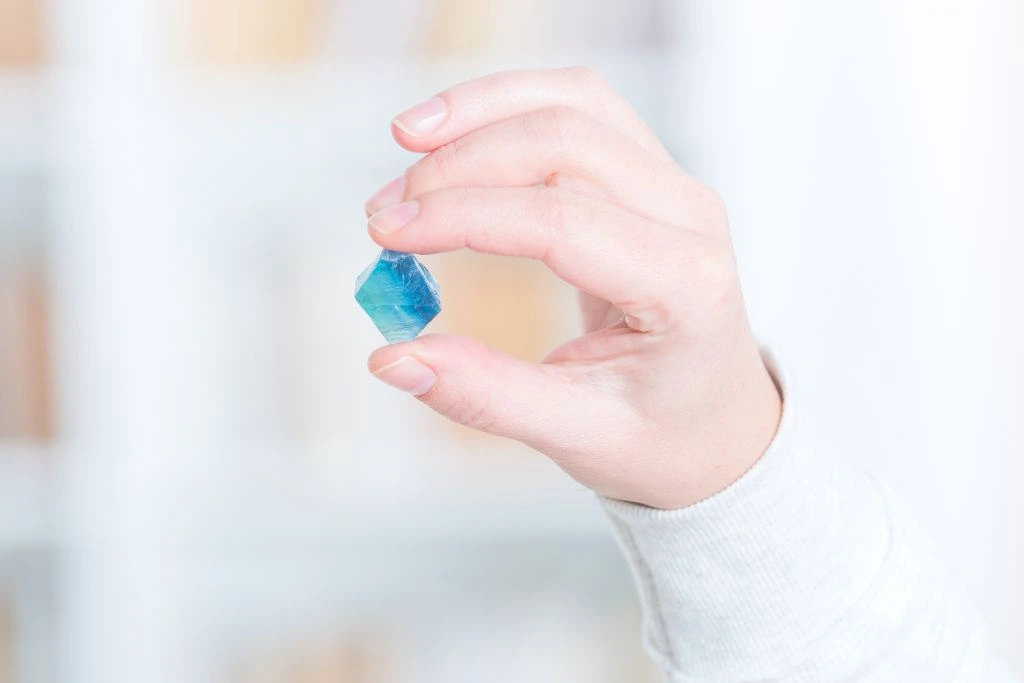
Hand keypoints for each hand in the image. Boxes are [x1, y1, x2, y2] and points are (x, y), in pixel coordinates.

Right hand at [363, 68, 780, 508]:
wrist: (718, 425)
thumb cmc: (663, 437)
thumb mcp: (578, 437)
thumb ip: (486, 396)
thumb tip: (392, 359)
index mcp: (686, 285)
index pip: (563, 219)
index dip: (466, 215)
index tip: (388, 234)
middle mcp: (690, 218)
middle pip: (567, 139)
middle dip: (462, 161)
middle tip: (385, 213)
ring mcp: (674, 186)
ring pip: (574, 100)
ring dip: (482, 111)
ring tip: (406, 139)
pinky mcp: (648, 176)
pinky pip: (579, 110)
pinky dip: (509, 109)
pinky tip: (454, 136)